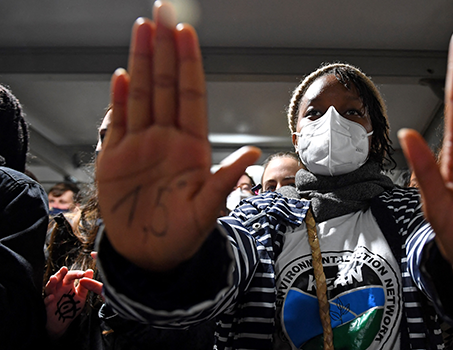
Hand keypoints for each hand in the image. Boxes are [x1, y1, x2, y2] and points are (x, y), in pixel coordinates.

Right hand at [44, 267, 98, 338]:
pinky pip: (46, 301)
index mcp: (67, 285)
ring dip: (51, 283)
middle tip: (64, 269)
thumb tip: (90, 271)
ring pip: (49, 288)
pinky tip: (51, 297)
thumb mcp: (80, 295)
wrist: (63, 322)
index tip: (83, 274)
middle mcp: (58, 289)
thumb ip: (85, 285)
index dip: (75, 273)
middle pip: (58, 278)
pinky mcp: (47, 306)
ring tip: (54, 278)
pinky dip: (48, 299)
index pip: (69, 275)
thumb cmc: (71, 307)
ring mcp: (52, 296)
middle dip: (60, 273)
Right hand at [97, 2, 259, 270]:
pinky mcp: (117, 156)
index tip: (187, 34)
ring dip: (142, 62)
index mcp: (192, 146)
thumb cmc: (183, 233)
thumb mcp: (207, 210)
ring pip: (143, 95)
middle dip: (165, 49)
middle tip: (162, 13)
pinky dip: (119, 98)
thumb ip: (225, 181)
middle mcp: (167, 138)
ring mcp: (142, 144)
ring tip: (142, 30)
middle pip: (166, 85)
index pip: (191, 96)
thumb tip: (253, 154)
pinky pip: (119, 121)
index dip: (189, 64)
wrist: (151, 253)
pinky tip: (122, 74)